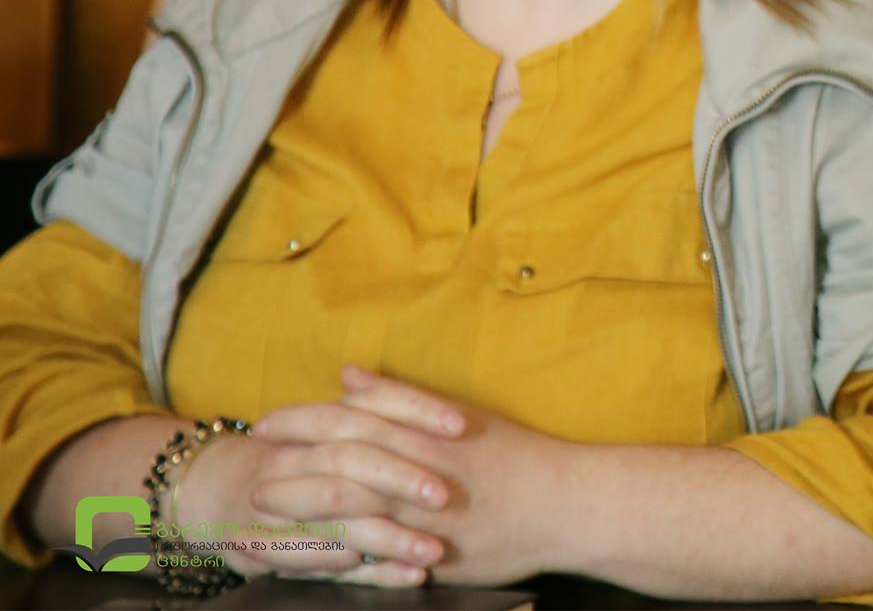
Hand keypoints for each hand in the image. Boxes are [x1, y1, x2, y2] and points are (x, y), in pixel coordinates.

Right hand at [170, 409, 453, 586]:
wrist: (217, 494)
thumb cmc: (296, 459)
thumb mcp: (328, 427)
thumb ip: (372, 406)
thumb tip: (421, 391)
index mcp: (311, 424)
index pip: (364, 406)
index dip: (414, 410)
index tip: (460, 425)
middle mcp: (290, 461)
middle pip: (347, 463)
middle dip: (398, 479)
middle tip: (445, 495)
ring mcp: (278, 510)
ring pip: (337, 522)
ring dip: (391, 538)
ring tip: (436, 550)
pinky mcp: (273, 552)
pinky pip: (325, 565)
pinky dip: (370, 572)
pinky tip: (409, 576)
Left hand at [253, 365, 571, 585]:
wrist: (565, 503)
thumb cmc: (517, 457)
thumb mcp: (459, 415)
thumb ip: (400, 398)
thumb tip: (349, 375)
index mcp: (422, 430)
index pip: (348, 418)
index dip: (302, 420)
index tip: (267, 423)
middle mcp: (415, 466)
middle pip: (336, 459)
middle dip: (288, 463)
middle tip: (250, 466)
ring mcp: (420, 511)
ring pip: (344, 505)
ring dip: (297, 506)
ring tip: (259, 508)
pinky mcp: (427, 550)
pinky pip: (368, 552)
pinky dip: (330, 551)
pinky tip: (303, 554)